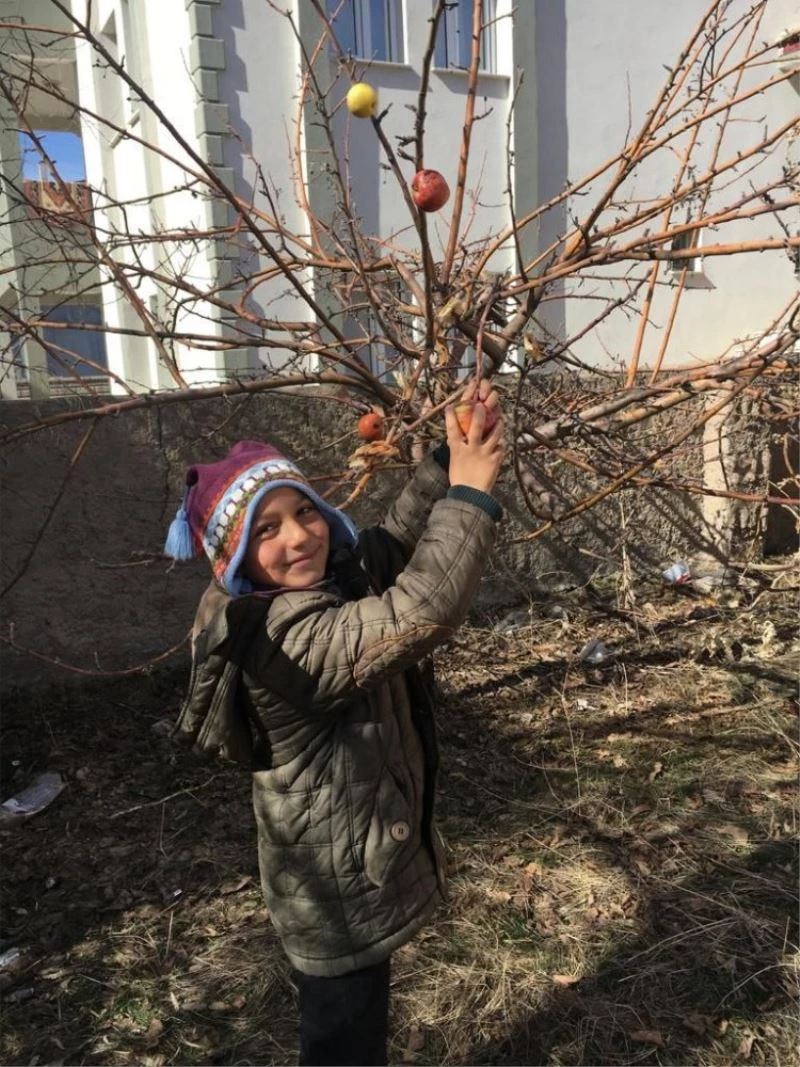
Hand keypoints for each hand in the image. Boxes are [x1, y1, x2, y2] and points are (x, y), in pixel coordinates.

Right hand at [445, 378, 504, 493]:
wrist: (471, 496)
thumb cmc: (460, 479)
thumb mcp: (455, 461)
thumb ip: (458, 448)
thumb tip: (455, 439)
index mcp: (458, 450)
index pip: (452, 430)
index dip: (450, 417)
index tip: (450, 407)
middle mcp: (471, 449)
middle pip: (476, 427)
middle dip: (479, 414)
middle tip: (482, 404)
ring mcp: (484, 454)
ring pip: (494, 435)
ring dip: (498, 425)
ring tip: (500, 419)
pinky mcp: (495, 461)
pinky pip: (501, 448)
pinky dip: (502, 444)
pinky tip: (503, 442)